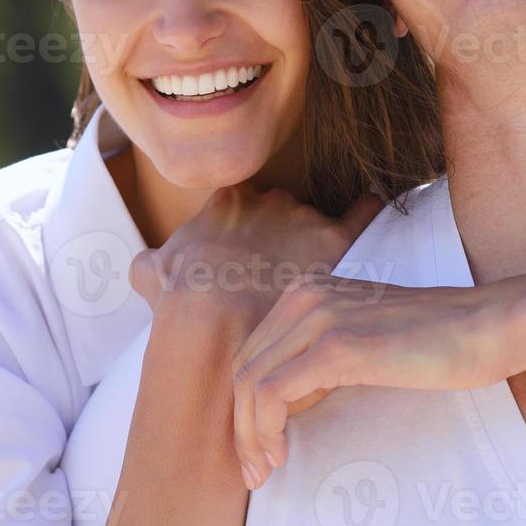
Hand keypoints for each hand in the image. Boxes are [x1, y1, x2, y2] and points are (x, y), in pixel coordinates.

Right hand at [128, 184, 382, 327]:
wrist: (213, 326)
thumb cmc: (182, 304)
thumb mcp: (151, 276)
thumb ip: (152, 263)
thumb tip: (150, 266)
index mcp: (225, 201)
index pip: (242, 205)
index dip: (244, 233)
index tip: (245, 257)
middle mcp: (265, 199)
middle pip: (280, 210)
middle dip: (279, 235)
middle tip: (274, 271)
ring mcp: (300, 217)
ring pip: (313, 219)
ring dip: (312, 240)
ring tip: (315, 266)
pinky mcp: (332, 240)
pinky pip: (360, 214)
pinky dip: (369, 209)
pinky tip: (375, 205)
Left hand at [230, 273, 511, 488]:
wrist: (484, 326)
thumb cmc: (434, 341)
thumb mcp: (361, 342)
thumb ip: (320, 359)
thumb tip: (283, 405)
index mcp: (306, 291)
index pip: (253, 353)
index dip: (244, 406)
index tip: (256, 448)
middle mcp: (304, 296)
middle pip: (244, 367)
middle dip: (240, 426)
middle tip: (254, 470)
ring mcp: (318, 316)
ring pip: (250, 382)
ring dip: (248, 435)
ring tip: (264, 470)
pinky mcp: (335, 345)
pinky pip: (273, 391)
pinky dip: (266, 428)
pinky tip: (281, 453)